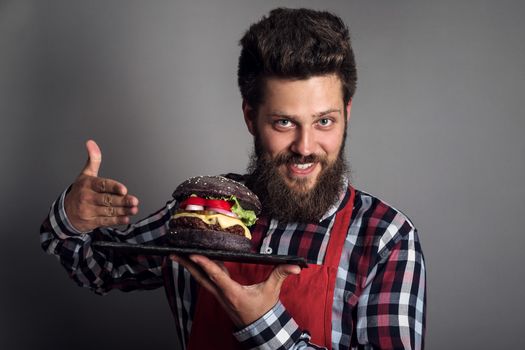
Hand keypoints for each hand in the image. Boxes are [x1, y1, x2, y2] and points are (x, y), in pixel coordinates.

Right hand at [64, 140, 138, 231]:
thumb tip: (91, 142)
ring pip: (108, 211)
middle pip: (107, 199)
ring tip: (134, 209)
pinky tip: (126, 219)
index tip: (124, 189)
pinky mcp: (91, 222)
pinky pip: (106, 221)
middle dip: (122, 201)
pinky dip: (117, 221)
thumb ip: (93, 159)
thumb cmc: (80, 191)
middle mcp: (87, 198)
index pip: (102, 185)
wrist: (64, 213)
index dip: (113, 187)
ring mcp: (88, 211)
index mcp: (87, 184)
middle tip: (134, 200)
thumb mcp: (85, 174)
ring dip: (123, 211)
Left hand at [171, 254, 300, 326]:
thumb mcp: (272, 291)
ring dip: (190, 267)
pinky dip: (199, 270)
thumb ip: (281, 275)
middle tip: (173, 253)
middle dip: (186, 265)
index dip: (204, 264)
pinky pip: (206, 280)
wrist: (259, 328)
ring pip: (201, 278)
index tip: (193, 254)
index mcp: (232, 292)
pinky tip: (195, 262)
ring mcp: (218, 295)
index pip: (216, 275)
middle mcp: (221, 293)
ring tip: (178, 254)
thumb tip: (295, 266)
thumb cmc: (263, 309)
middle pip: (200, 277)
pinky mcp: (219, 294)